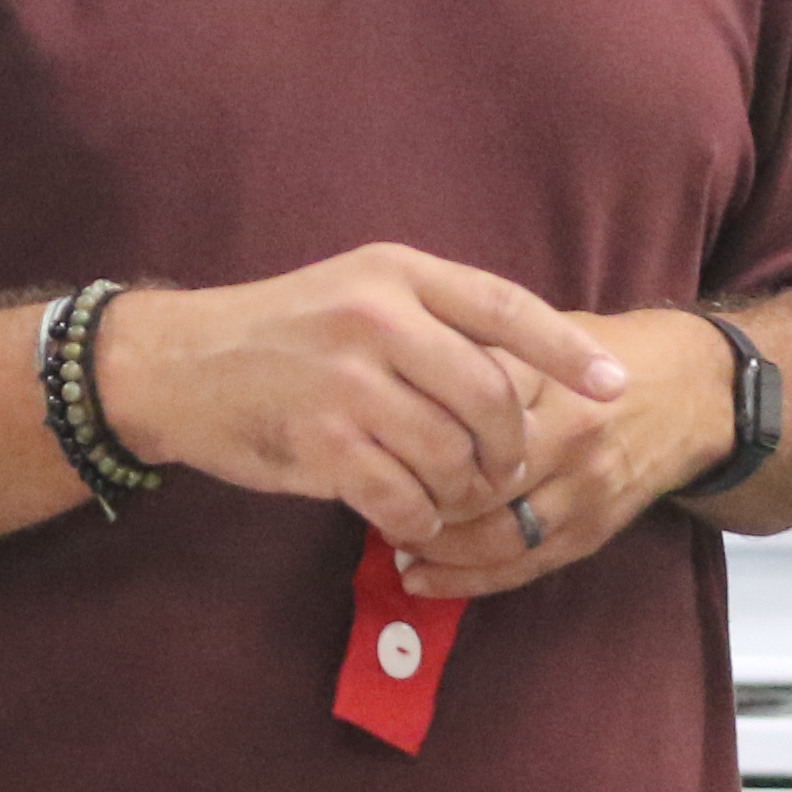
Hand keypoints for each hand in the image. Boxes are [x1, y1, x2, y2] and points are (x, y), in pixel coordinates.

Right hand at [89, 244, 625, 550]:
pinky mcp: (324, 443)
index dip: (568, 349)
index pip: (506, 307)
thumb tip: (523, 369)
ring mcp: (350, 383)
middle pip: (492, 397)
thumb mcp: (356, 292)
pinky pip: (406, 497)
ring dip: (462, 491)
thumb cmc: (279, 334)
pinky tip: (406, 514)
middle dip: (510, 448)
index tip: (613, 385)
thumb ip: (431, 317)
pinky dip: (418, 518)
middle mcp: (378, 320)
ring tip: (446, 495)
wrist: (177, 367)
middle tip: (502, 470)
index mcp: (396, 274)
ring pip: (454, 455)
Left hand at [393, 308, 734, 598]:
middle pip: (473, 484)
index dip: (409, 438)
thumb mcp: (541, 330)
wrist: (694, 391)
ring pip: (494, 536)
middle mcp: (571, 436)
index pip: (461, 416)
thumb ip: (477, 351)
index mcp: (550, 378)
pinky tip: (425, 579)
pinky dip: (468, 580)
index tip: (373, 441)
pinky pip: (523, 567)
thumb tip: (393, 377)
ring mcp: (586, 489)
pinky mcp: (594, 530)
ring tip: (392, 542)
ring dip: (435, 548)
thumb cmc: (601, 354)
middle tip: (372, 497)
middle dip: (415, 499)